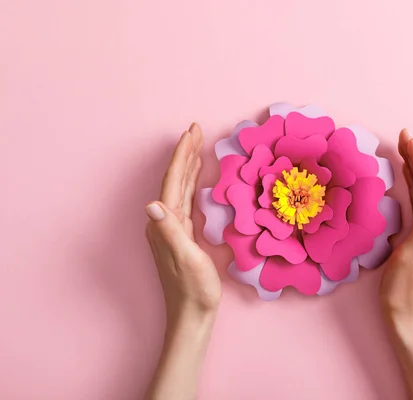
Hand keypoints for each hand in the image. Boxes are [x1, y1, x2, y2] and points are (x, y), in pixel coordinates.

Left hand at [145, 123, 220, 322]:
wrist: (192, 314)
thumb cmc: (193, 290)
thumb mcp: (186, 260)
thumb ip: (170, 231)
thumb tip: (152, 204)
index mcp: (165, 224)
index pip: (173, 181)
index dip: (183, 155)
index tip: (193, 132)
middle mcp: (164, 222)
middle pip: (175, 180)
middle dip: (186, 153)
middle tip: (196, 130)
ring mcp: (173, 228)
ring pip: (180, 188)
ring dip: (188, 165)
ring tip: (197, 146)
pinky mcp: (182, 235)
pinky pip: (186, 200)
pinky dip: (191, 184)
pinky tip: (196, 179)